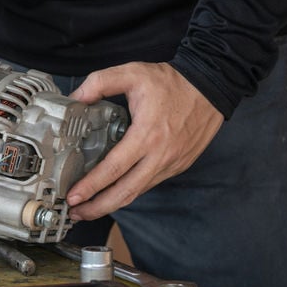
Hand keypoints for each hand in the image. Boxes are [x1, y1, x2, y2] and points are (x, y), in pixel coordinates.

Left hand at [65, 62, 223, 220]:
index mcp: (147, 134)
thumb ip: (99, 83)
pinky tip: (114, 191)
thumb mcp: (132, 72)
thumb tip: (75, 98)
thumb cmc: (172, 82)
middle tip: (76, 213)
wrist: (212, 86)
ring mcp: (172, 163)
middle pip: (126, 192)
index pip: (114, 168)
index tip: (74, 196)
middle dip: (99, 207)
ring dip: (113, 203)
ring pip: (138, 191)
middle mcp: (161, 155)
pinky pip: (150, 183)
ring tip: (89, 207)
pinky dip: (130, 191)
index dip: (92, 186)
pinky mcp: (179, 165)